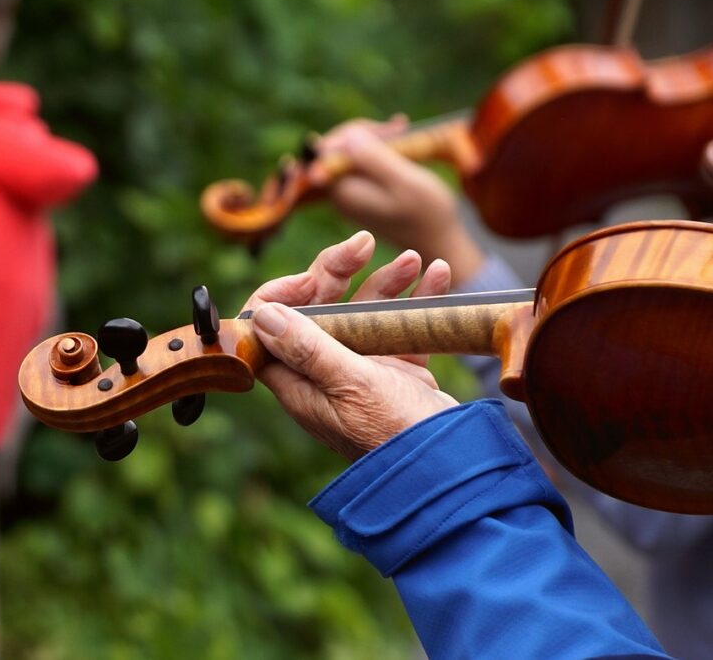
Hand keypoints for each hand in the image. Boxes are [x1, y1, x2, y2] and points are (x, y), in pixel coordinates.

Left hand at [242, 231, 458, 459]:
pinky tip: (437, 276)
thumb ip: (308, 347)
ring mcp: (360, 370)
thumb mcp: (349, 384)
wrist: (451, 468)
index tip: (313, 278)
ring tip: (413, 258)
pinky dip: (416, 301)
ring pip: (362, 312)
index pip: (269, 326)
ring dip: (385, 281)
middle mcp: (324, 372)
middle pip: (318, 309)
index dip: (283, 294)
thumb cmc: (394, 433)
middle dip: (338, 272)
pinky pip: (398, 327)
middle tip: (364, 246)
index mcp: (298, 379)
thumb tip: (262, 315)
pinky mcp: (395, 371)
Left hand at [309, 116, 484, 285]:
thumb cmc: (428, 214)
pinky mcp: (362, 193)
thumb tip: (348, 136)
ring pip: (350, 153)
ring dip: (375, 138)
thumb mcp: (404, 182)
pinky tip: (401, 143)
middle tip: (401, 126)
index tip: (390, 128)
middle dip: (366, 133)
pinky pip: (361, 164)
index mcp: (343, 193)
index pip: (327, 149)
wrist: (440, 242)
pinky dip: (379, 150)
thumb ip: (374, 159)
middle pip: (336, 149)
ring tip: (403, 130)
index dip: (355, 131)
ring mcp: (349, 195)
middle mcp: (338, 195)